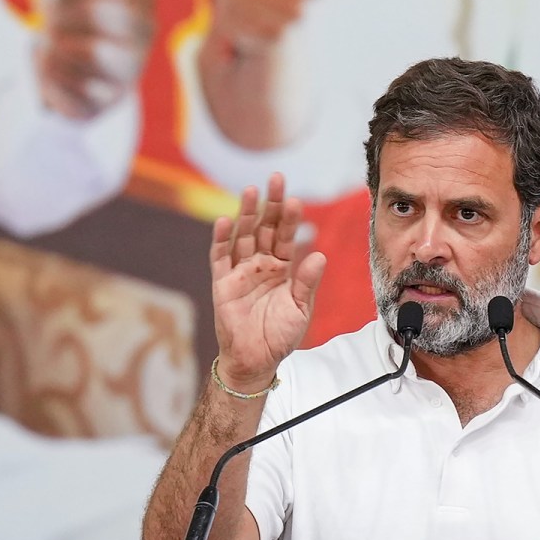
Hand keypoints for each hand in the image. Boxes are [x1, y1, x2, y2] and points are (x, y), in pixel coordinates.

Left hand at [34, 0, 153, 119]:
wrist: (65, 70)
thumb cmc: (69, 16)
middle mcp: (146, 29)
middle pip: (94, 11)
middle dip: (60, 16)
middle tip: (48, 23)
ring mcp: (134, 66)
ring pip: (92, 50)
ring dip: (58, 46)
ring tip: (54, 47)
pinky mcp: (113, 99)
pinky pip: (78, 84)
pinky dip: (55, 76)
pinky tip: (56, 72)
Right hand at [210, 173, 326, 389]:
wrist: (256, 360)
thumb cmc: (279, 335)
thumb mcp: (299, 309)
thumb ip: (307, 282)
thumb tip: (319, 254)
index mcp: (281, 268)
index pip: (285, 236)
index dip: (290, 218)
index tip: (296, 199)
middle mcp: (260, 264)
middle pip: (263, 227)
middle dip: (269, 204)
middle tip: (276, 179)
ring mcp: (240, 271)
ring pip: (242, 236)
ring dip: (246, 213)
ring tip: (250, 190)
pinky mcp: (222, 283)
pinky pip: (220, 258)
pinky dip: (221, 240)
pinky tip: (225, 221)